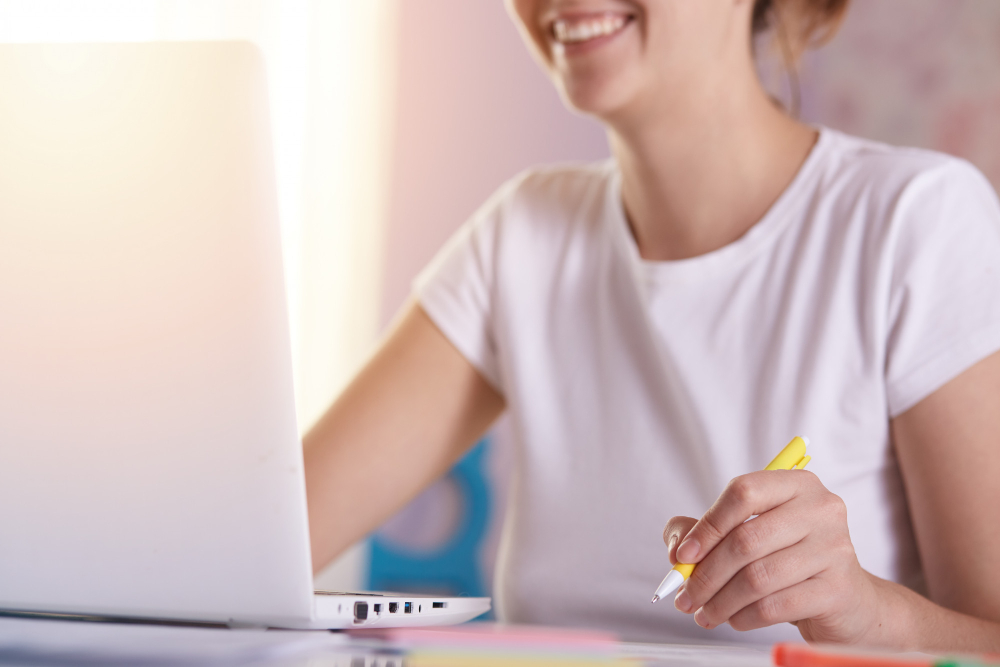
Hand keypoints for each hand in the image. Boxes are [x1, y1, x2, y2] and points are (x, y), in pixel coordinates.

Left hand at [662, 469, 880, 643]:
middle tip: (685, 598)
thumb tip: (677, 552)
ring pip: (757, 577)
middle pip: (746, 540)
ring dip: (720, 601)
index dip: (707, 526)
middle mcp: (821, 509)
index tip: (682, 556)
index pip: (743, 492)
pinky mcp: (837, 589)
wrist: (848, 600)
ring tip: (704, 613)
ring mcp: (834, 548)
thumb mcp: (750, 534)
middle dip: (706, 574)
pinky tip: (734, 620)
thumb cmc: (790, 560)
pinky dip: (744, 617)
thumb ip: (705, 531)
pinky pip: (775, 606)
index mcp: (797, 484)